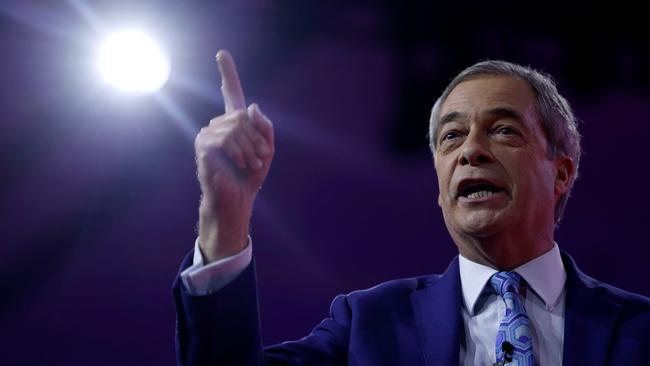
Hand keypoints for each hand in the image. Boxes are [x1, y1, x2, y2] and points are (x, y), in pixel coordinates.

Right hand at [194, 50, 273, 262]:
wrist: (238, 200)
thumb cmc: (251, 176)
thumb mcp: (267, 150)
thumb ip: (264, 127)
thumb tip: (252, 106)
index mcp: (233, 124)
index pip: (231, 94)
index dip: (227, 74)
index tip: (222, 53)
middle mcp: (218, 125)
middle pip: (244, 116)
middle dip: (258, 139)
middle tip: (261, 159)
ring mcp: (208, 135)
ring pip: (236, 127)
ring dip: (250, 149)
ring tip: (251, 165)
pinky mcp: (203, 147)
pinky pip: (226, 139)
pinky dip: (239, 153)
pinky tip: (240, 165)